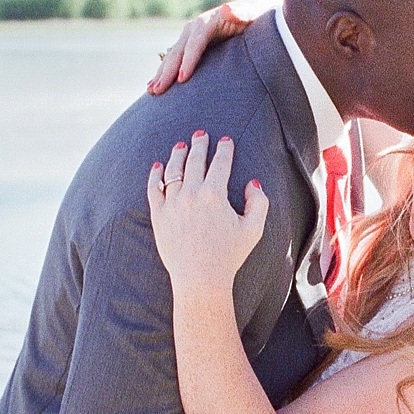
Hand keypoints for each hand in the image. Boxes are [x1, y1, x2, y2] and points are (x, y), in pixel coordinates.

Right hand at [147, 0, 284, 94]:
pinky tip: (154, 86)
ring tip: (151, 91)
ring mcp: (190, 38)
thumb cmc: (256, 16)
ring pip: (171, 57)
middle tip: (158, 91)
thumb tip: (227, 8)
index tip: (182, 79)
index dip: (188, 61)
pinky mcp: (190, 46)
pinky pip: (174, 61)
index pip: (195, 43)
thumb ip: (242, 12)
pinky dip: (164, 73)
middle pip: (178, 52)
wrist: (254, 14)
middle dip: (167, 72)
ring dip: (160, 74)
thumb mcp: (252, 12)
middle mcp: (194, 28)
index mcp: (208, 22)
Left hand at [147, 131, 269, 289]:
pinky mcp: (158, 215)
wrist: (200, 279)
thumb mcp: (253, 230)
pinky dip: (155, 174)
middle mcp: (191, 194)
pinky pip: (154, 188)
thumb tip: (252, 183)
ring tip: (180, 145)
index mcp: (215, 194)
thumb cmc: (229, 256)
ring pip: (173, 170)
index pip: (220, 163)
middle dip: (199, 144)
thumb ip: (259, 203)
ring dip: (177, 154)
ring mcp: (172, 203)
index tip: (225, 140)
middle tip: (201, 135)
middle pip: (195, 160)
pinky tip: (158, 166)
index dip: (224, 149)